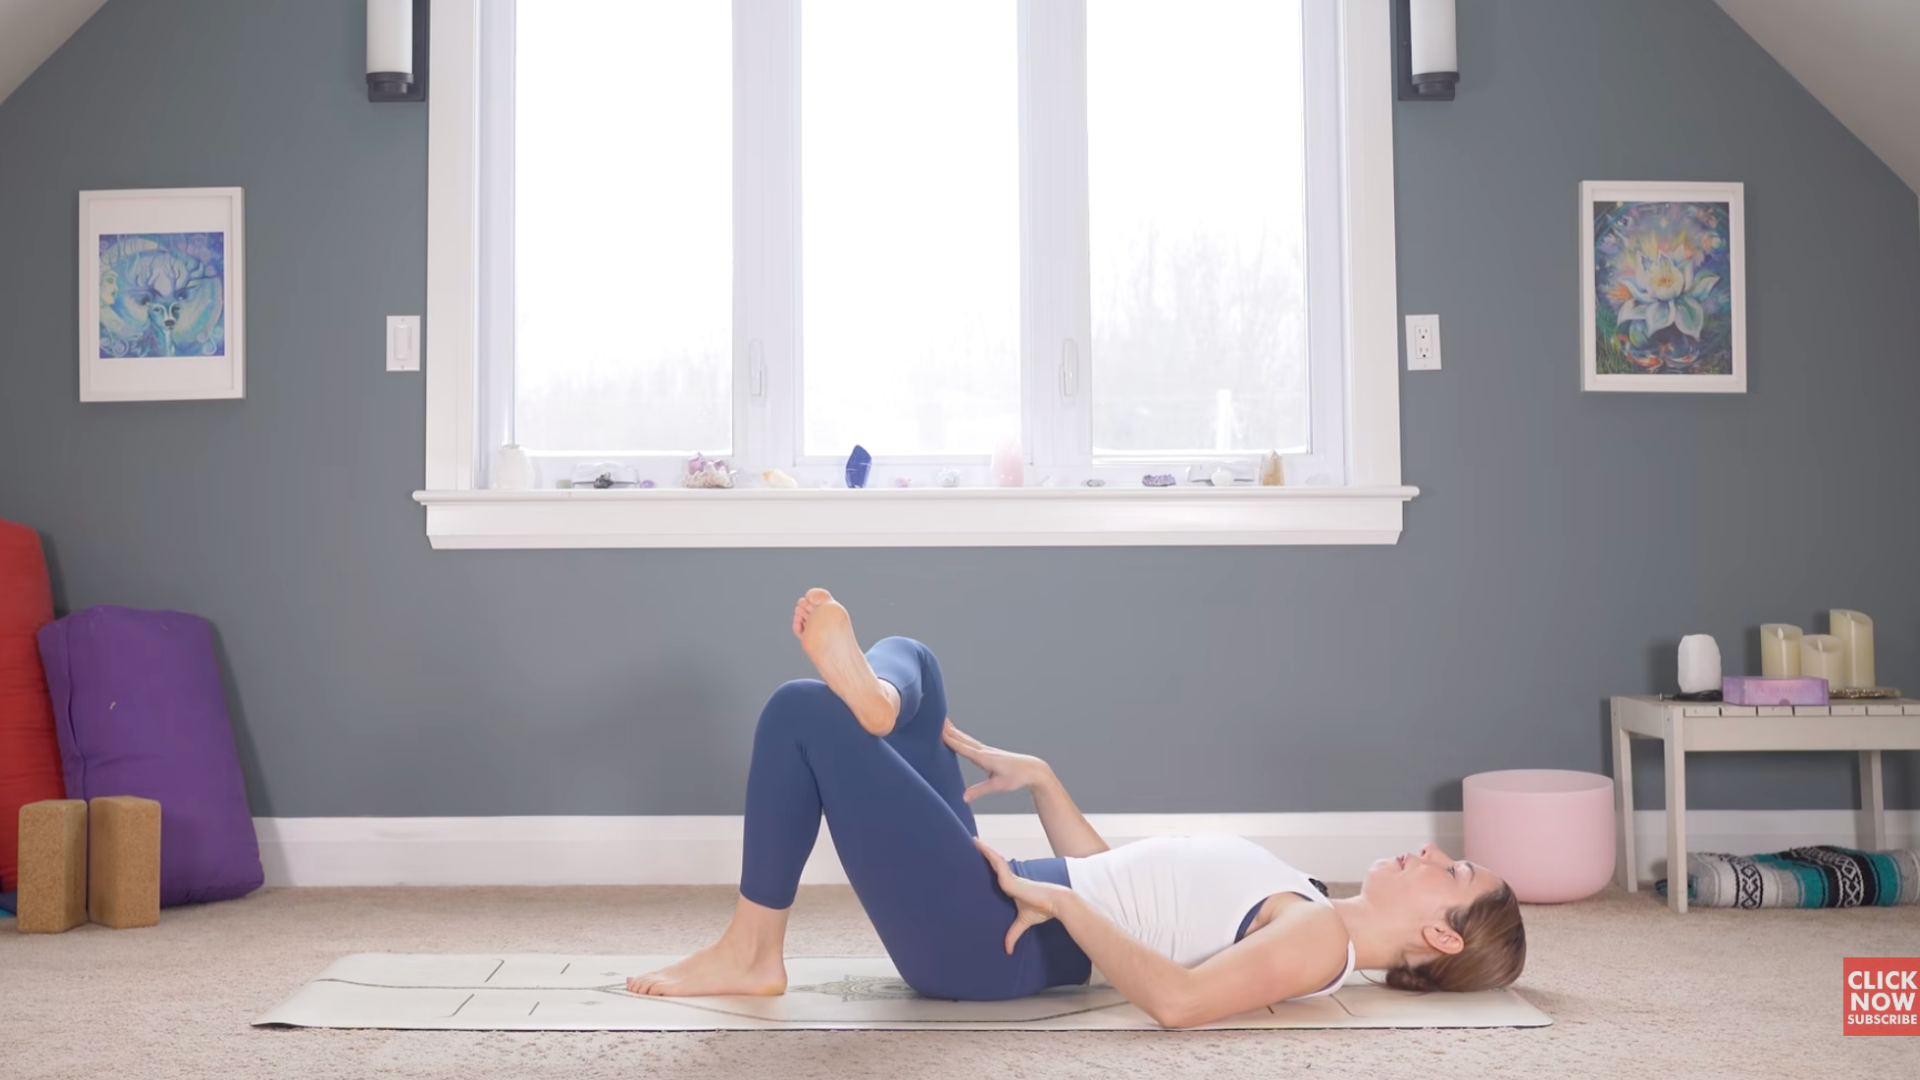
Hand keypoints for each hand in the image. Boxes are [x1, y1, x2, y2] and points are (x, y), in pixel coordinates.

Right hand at [944, 719, 1052, 803]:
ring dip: (955, 731)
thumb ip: (980, 791)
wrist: (1032, 770)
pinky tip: (960, 736)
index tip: (938, 731)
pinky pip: (972, 742)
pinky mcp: (989, 752)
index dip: (950, 740)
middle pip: (963, 739)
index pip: (963, 747)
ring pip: (967, 739)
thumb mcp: (998, 786)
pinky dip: (962, 737)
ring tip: (944, 723)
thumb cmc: (1017, 777)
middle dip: (949, 730)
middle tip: (937, 719)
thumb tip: (964, 798)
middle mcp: (984, 751)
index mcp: (984, 758)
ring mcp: (987, 750)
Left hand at [975, 838, 1069, 953]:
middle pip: (993, 864)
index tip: (977, 861)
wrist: (1054, 903)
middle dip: (983, 854)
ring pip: (993, 860)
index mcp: (1010, 887)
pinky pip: (996, 862)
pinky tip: (979, 845)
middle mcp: (1009, 880)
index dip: (988, 865)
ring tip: (973, 841)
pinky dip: (987, 853)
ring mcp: (1009, 877)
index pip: (996, 874)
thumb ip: (1013, 934)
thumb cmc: (1042, 909)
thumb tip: (1007, 951)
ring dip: (984, 850)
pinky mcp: (1009, 878)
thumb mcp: (1022, 922)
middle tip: (971, 845)